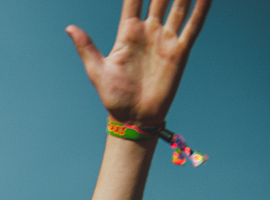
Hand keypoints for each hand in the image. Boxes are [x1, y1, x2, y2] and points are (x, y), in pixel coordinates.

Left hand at [67, 0, 211, 126]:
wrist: (134, 119)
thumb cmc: (114, 97)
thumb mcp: (97, 70)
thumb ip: (86, 47)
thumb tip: (69, 27)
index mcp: (128, 32)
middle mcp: (149, 31)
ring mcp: (165, 40)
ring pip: (178, 6)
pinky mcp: (179, 52)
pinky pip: (193, 27)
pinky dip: (200, 9)